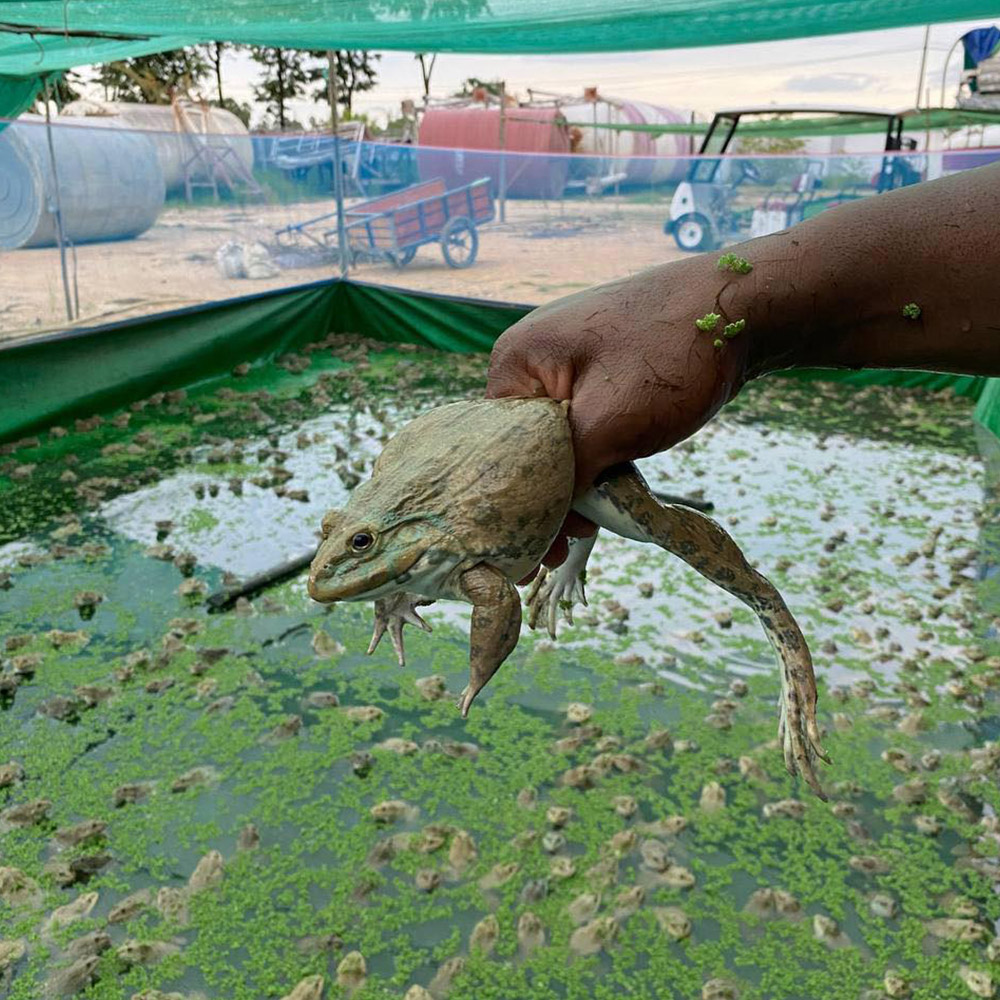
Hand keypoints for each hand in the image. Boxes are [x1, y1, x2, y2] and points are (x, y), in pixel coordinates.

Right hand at [486, 254, 750, 566]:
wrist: (742, 305)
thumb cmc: (670, 356)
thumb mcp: (609, 424)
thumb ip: (565, 476)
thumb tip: (542, 525)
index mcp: (516, 362)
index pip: (493, 448)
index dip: (512, 503)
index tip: (532, 552)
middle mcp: (532, 360)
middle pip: (521, 448)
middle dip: (543, 499)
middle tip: (560, 553)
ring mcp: (567, 365)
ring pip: (555, 443)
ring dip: (571, 485)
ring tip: (586, 532)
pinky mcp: (599, 375)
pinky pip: (581, 428)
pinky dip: (592, 462)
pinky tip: (605, 495)